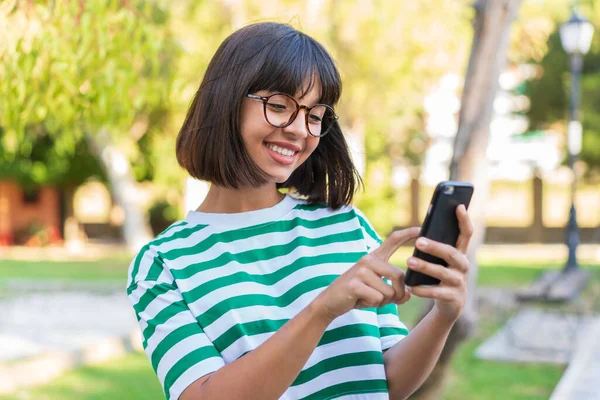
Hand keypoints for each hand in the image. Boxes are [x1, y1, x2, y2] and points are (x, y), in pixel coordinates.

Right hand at [312, 227, 420, 321]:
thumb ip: (395, 290)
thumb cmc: (358, 294)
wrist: (331, 302)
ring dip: (383, 302)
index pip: (392, 241)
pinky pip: (377, 298)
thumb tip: (408, 294)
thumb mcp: (379, 290)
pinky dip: (372, 305)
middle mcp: (368, 260)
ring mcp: (361, 270)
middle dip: (397, 294)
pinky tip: (361, 300)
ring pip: (389, 291)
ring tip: (368, 298)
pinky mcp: (355, 283)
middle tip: (384, 299)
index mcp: (374, 258)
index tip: (420, 229)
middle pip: (399, 276)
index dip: (407, 234)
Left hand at [405, 205, 472, 322]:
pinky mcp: (453, 298)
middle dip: (435, 247)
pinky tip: (411, 288)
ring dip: (425, 267)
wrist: (449, 305)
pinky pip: (437, 293)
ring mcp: (459, 282)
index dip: (464, 220)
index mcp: (460, 253)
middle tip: (418, 241)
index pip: (466, 234)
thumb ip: (435, 247)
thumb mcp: (440, 261)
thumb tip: (420, 232)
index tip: (458, 206)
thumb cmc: (440, 276)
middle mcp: (462, 266)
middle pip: (451, 253)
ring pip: (442, 273)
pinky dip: (423, 290)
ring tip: (409, 262)